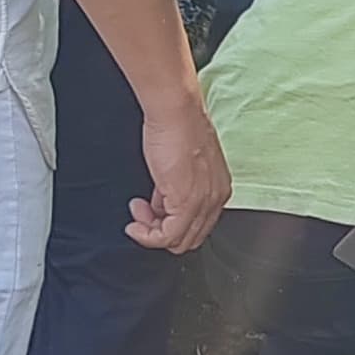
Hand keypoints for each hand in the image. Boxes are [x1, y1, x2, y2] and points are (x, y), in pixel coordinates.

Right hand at [128, 98, 230, 254]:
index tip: (153, 211)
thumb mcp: (181, 165)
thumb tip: (162, 203)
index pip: (198, 226)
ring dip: (151, 232)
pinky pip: (166, 237)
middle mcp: (215, 199)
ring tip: (138, 211)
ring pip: (178, 241)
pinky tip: (136, 219)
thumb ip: (175, 188)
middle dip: (160, 231)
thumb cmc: (178, 127)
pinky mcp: (186, 204)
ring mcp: (202, 203)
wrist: (176, 112)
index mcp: (218, 189)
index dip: (171, 222)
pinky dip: (147, 235)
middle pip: (190, 238)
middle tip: (142, 215)